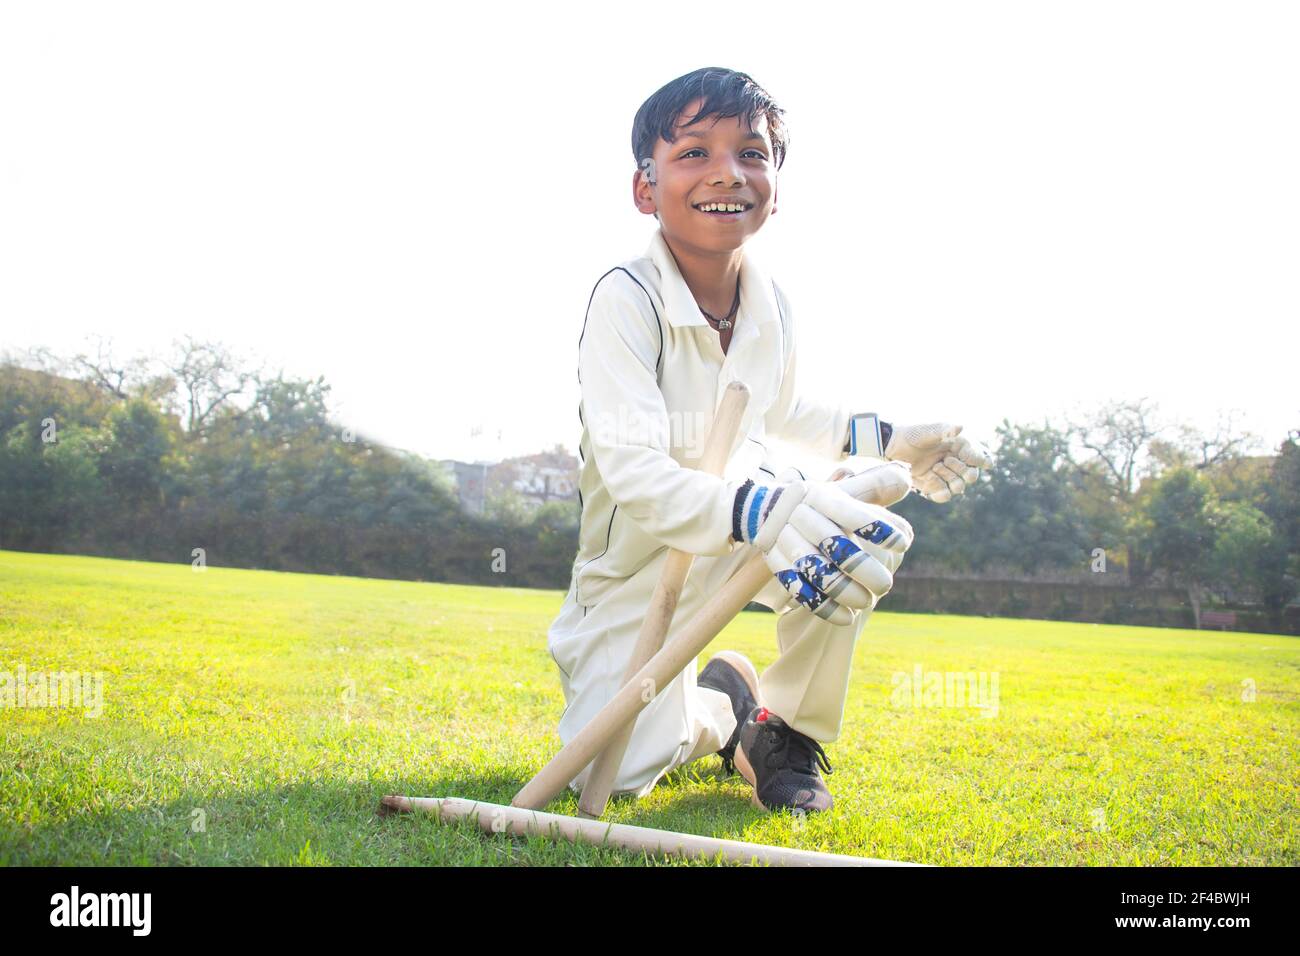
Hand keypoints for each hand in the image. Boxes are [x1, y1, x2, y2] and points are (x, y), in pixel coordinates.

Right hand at [733, 462, 913, 622]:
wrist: (766, 510)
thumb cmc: (821, 503)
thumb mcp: (844, 489)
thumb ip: (875, 486)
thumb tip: (906, 480)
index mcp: (820, 495)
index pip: (850, 511)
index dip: (877, 527)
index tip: (904, 544)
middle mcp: (800, 514)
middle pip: (833, 544)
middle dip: (863, 568)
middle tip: (885, 585)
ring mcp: (784, 539)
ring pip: (815, 569)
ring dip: (844, 591)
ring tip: (866, 602)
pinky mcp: (775, 562)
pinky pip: (797, 588)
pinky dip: (823, 606)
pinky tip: (846, 618)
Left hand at [885, 423, 990, 502]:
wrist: (892, 446)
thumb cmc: (913, 434)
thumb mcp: (929, 430)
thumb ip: (945, 430)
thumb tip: (961, 427)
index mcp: (960, 447)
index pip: (979, 456)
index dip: (979, 459)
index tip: (970, 457)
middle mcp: (955, 462)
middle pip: (971, 475)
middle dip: (963, 470)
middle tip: (947, 460)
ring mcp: (944, 475)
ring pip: (958, 486)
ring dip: (951, 479)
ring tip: (936, 467)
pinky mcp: (932, 485)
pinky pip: (943, 495)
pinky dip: (940, 491)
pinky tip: (932, 481)